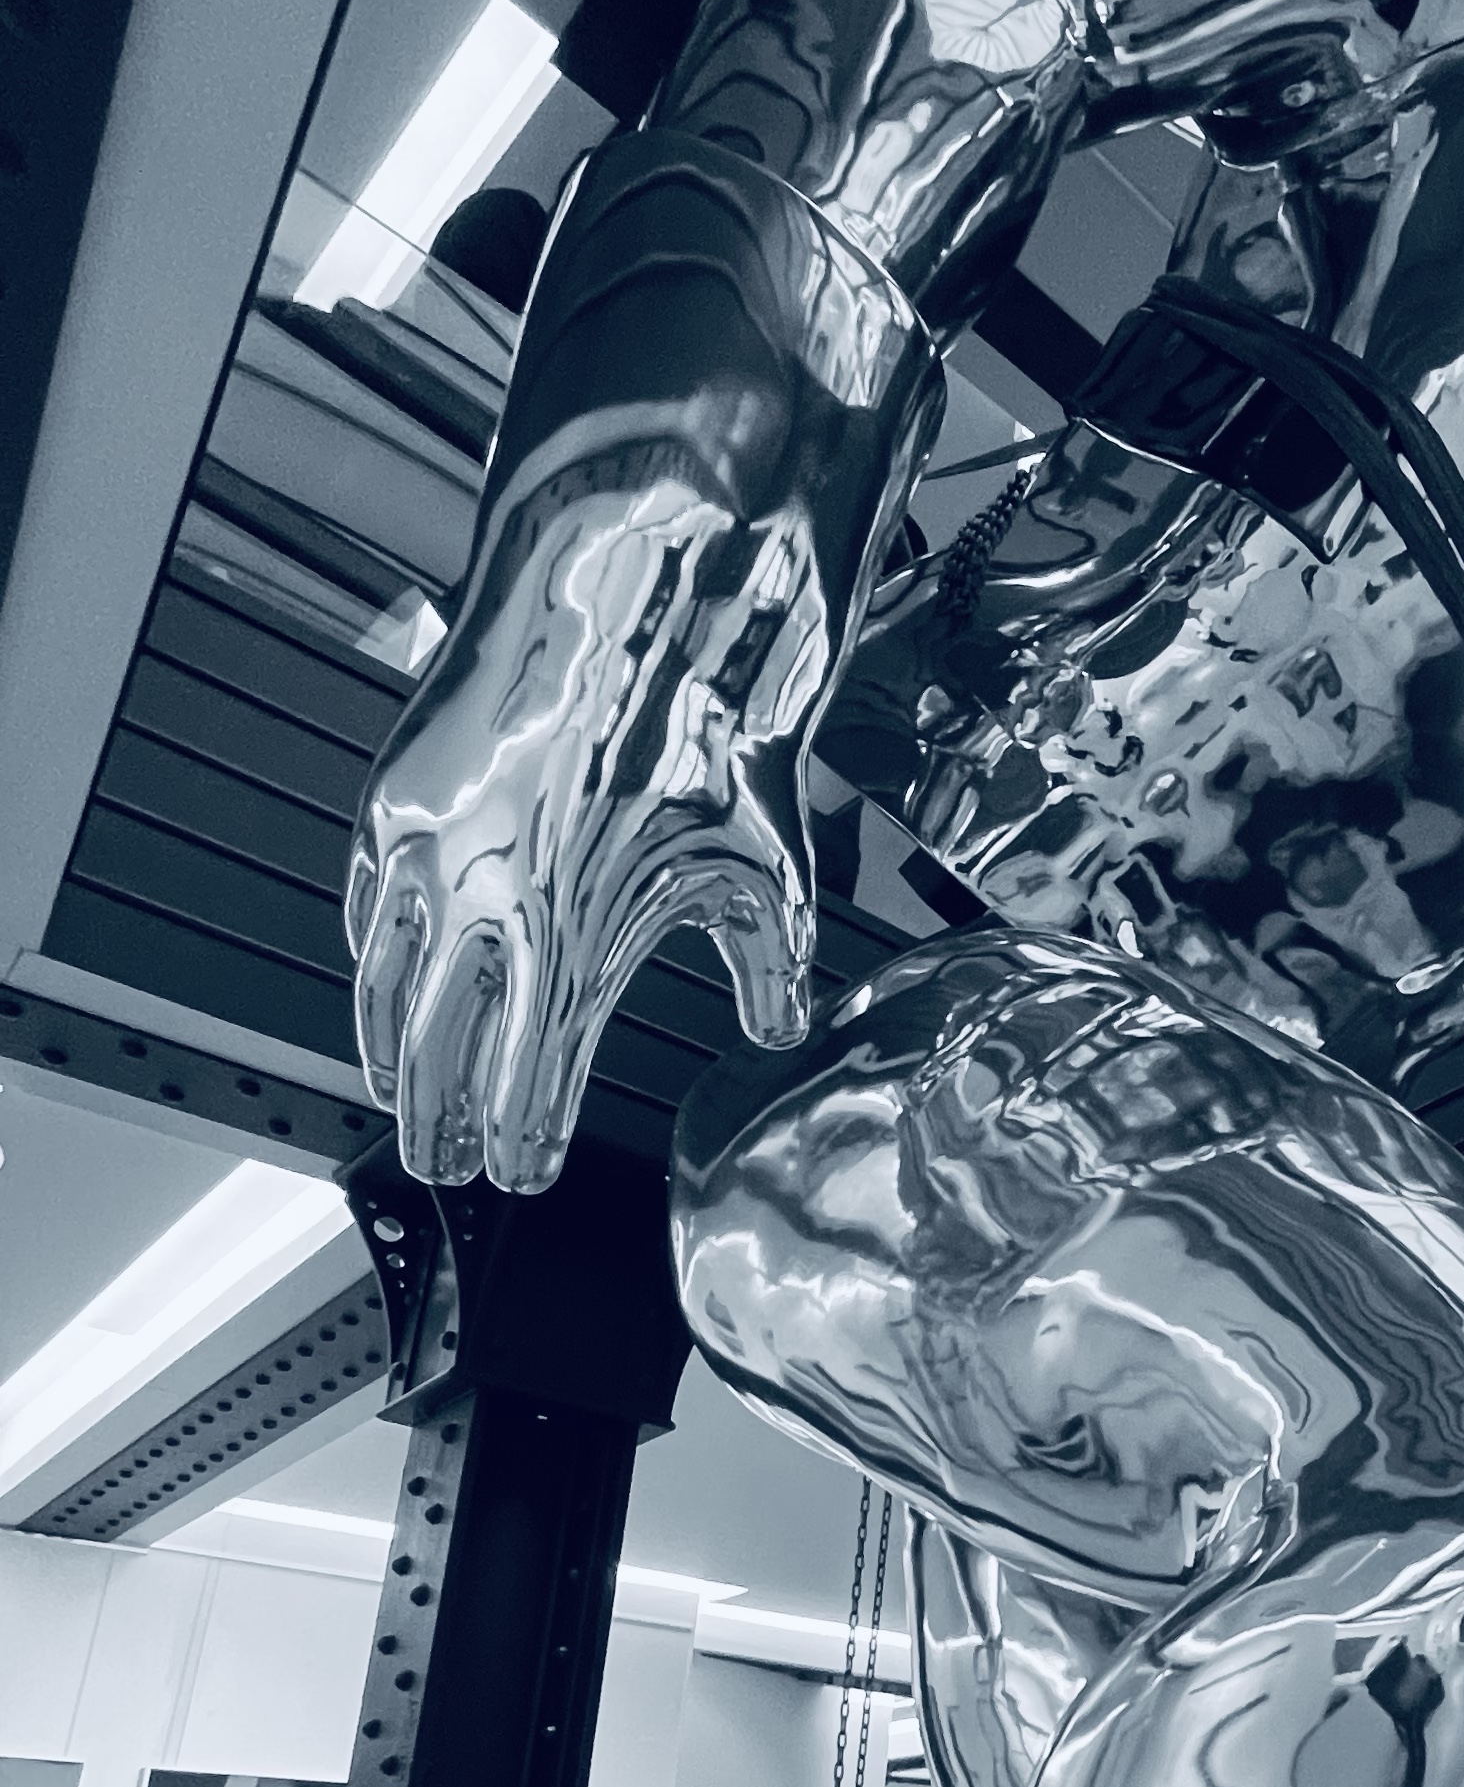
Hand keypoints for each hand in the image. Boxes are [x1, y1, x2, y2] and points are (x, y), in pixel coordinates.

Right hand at [349, 482, 820, 1193]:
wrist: (632, 613)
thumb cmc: (703, 739)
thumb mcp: (765, 872)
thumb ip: (770, 970)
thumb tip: (776, 1029)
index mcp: (568, 944)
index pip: (526, 1081)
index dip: (519, 1140)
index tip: (518, 1174)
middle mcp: (482, 910)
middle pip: (437, 1054)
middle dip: (438, 1122)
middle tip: (443, 1165)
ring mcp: (425, 854)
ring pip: (381, 985)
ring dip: (386, 1051)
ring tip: (393, 1095)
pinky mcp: (392, 800)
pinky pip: (364, 902)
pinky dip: (366, 955)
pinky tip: (375, 982)